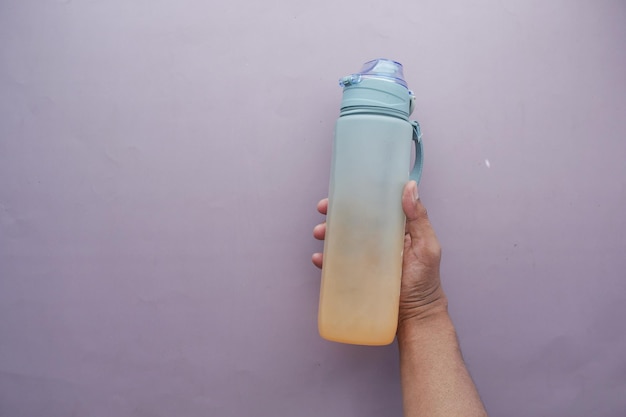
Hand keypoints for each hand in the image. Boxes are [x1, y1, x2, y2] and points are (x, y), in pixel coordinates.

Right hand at [312, 181, 445, 324]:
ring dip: (328, 233)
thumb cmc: (425, 282)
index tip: (343, 190)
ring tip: (320, 234)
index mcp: (395, 228)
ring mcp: (366, 257)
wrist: (415, 317)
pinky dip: (326, 258)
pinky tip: (319, 258)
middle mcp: (379, 239)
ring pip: (343, 239)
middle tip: (323, 210)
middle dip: (335, 213)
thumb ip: (419, 218)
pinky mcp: (357, 274)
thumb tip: (410, 186)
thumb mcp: (427, 247)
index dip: (358, 196)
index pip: (375, 206)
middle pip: (354, 220)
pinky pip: (338, 263)